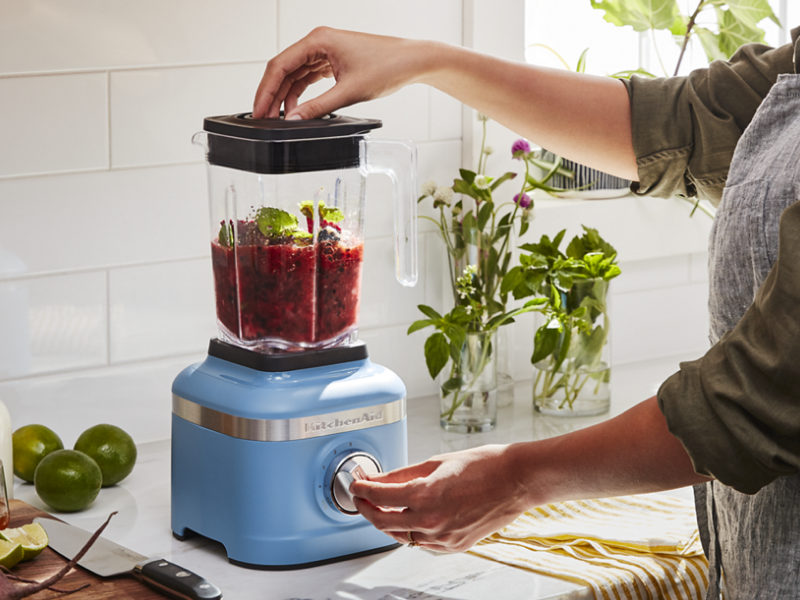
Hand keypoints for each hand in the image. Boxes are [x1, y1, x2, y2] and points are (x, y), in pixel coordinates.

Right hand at [252, 27, 431, 119]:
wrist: (412, 61)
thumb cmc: (388, 66)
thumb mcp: (349, 92)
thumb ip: (319, 108)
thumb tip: (294, 121)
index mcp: (318, 40)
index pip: (280, 65)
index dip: (265, 91)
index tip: (258, 111)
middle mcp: (319, 42)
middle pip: (284, 70)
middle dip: (271, 95)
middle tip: (262, 119)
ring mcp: (325, 51)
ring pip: (295, 75)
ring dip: (285, 96)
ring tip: (277, 119)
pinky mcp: (333, 62)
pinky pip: (309, 78)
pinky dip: (301, 94)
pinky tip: (296, 110)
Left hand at [350, 445, 529, 552]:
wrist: (516, 480)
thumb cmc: (484, 466)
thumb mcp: (436, 463)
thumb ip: (402, 474)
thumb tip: (379, 478)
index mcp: (424, 495)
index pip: (379, 497)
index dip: (363, 490)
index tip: (357, 484)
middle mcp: (431, 521)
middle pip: (384, 522)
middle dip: (367, 509)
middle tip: (362, 497)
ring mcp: (443, 537)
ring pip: (402, 536)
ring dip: (387, 522)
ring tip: (382, 507)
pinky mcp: (455, 545)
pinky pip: (422, 543)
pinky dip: (410, 531)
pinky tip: (409, 518)